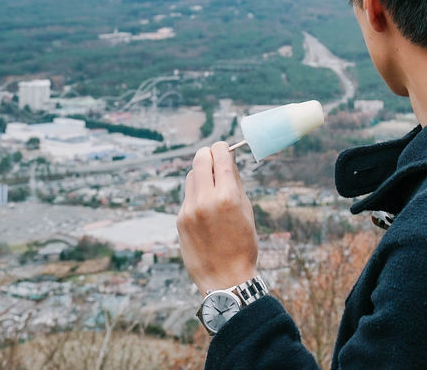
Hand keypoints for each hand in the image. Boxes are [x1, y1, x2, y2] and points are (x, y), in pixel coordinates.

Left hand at [177, 141, 258, 293]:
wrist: (225, 278)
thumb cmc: (243, 245)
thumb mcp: (247, 211)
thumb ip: (236, 183)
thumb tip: (229, 160)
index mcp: (228, 197)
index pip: (220, 156)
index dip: (223, 148)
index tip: (225, 148)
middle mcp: (205, 200)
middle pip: (200, 159)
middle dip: (209, 154)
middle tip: (216, 158)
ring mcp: (189, 210)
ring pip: (191, 175)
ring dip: (201, 172)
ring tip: (212, 182)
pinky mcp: (180, 220)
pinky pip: (187, 195)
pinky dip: (197, 192)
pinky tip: (206, 204)